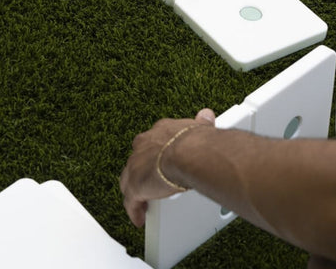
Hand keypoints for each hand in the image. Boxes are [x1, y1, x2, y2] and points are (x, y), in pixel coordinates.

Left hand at [120, 108, 215, 226]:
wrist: (190, 153)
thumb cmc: (198, 142)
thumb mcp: (200, 128)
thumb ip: (200, 124)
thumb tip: (206, 115)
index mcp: (159, 132)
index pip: (152, 142)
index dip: (156, 153)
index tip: (161, 160)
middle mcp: (143, 146)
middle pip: (137, 161)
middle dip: (143, 170)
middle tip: (154, 182)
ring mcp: (136, 166)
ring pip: (129, 181)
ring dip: (137, 190)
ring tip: (145, 202)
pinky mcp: (135, 186)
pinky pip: (131, 202)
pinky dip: (134, 210)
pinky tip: (139, 218)